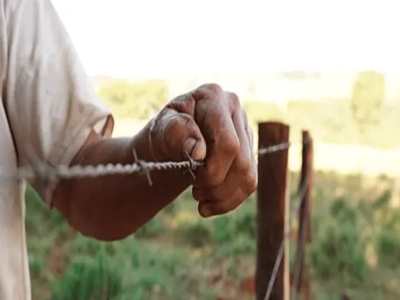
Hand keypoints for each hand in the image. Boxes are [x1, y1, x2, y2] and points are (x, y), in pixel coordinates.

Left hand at [149, 83, 256, 217]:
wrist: (169, 142)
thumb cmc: (163, 134)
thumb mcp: (160, 131)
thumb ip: (175, 134)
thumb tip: (199, 151)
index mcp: (213, 97)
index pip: (227, 143)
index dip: (212, 168)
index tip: (190, 173)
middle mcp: (235, 109)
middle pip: (241, 161)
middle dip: (216, 185)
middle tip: (195, 191)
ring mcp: (245, 129)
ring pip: (249, 175)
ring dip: (223, 196)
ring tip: (200, 198)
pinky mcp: (248, 149)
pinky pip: (250, 182)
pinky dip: (230, 200)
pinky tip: (210, 205)